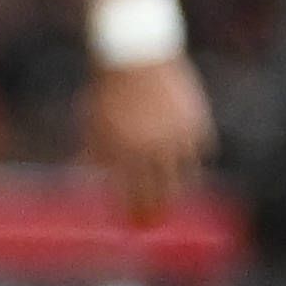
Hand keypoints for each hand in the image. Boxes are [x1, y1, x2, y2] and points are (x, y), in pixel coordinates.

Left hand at [82, 52, 211, 222]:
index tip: (131, 228)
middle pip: (157, 191)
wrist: (136, 57)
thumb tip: (86, 181)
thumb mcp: (92, 123)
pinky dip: (192, 162)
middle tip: (150, 225)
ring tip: (168, 200)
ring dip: (175, 191)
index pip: (128, 192)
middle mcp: (149, 148)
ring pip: (182, 177)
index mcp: (120, 149)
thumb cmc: (107, 91)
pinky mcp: (197, 124)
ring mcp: (176, 137)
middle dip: (153, 212)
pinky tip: (187, 172)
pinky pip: (198, 154)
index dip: (130, 212)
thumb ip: (93, 153)